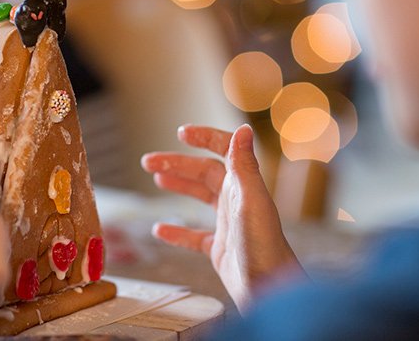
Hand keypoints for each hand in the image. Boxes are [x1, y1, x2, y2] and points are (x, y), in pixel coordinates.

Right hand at [141, 124, 304, 310]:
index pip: (224, 151)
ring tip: (155, 179)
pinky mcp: (220, 249)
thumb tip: (243, 129)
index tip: (181, 133)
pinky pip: (195, 236)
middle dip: (177, 164)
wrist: (269, 289)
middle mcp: (237, 201)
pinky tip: (160, 230)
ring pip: (199, 198)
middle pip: (204, 173)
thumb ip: (244, 165)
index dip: (204, 138)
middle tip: (148, 161)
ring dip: (178, 186)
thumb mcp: (250, 200)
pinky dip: (177, 231)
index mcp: (243, 186)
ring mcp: (228, 225)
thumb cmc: (263, 247)